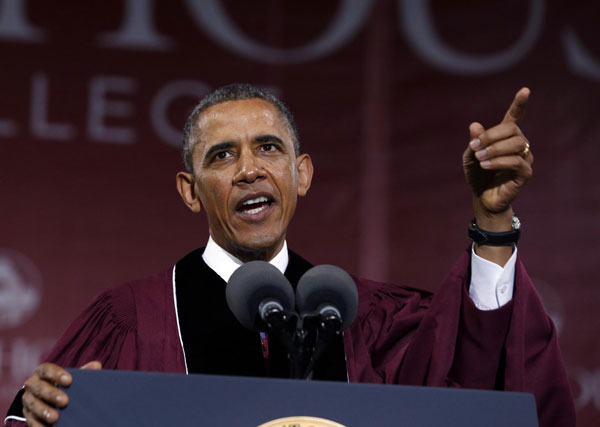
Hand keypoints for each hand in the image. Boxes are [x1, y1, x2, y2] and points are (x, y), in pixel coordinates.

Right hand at [22, 361, 101, 425]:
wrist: (44, 398)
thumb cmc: (61, 384)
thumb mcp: (69, 376)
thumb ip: (82, 371)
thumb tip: (97, 366)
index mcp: (42, 372)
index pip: (47, 370)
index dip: (56, 374)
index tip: (69, 380)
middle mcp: (32, 385)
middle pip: (40, 388)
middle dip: (51, 394)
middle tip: (65, 401)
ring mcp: (28, 401)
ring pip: (33, 405)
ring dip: (44, 411)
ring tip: (55, 418)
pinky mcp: (28, 415)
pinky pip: (31, 421)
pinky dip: (39, 425)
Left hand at [463, 87, 533, 228]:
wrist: (482, 197)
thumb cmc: (477, 174)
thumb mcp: (470, 155)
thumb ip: (474, 141)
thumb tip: (474, 125)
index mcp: (505, 137)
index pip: (515, 117)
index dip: (520, 104)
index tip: (525, 90)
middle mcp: (519, 144)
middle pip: (513, 129)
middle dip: (491, 136)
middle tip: (475, 147)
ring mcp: (525, 158)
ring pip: (516, 144)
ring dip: (494, 149)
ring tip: (480, 158)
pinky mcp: (526, 173)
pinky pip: (516, 162)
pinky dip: (499, 161)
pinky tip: (486, 165)